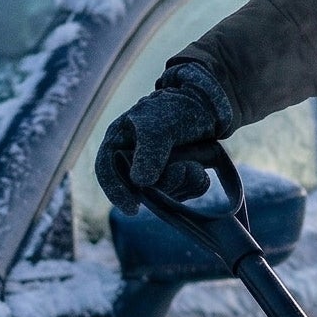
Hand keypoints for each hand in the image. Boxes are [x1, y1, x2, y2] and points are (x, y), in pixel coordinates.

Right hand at [95, 60, 233, 215]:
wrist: (210, 106)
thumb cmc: (178, 109)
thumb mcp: (160, 126)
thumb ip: (150, 151)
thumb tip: (139, 182)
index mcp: (119, 141)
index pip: (106, 171)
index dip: (116, 192)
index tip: (133, 209)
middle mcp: (134, 159)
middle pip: (138, 189)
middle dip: (163, 185)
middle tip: (183, 170)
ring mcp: (155, 172)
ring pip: (164, 194)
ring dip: (183, 182)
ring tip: (194, 162)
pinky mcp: (176, 179)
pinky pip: (184, 193)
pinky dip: (195, 184)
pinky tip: (201, 168)